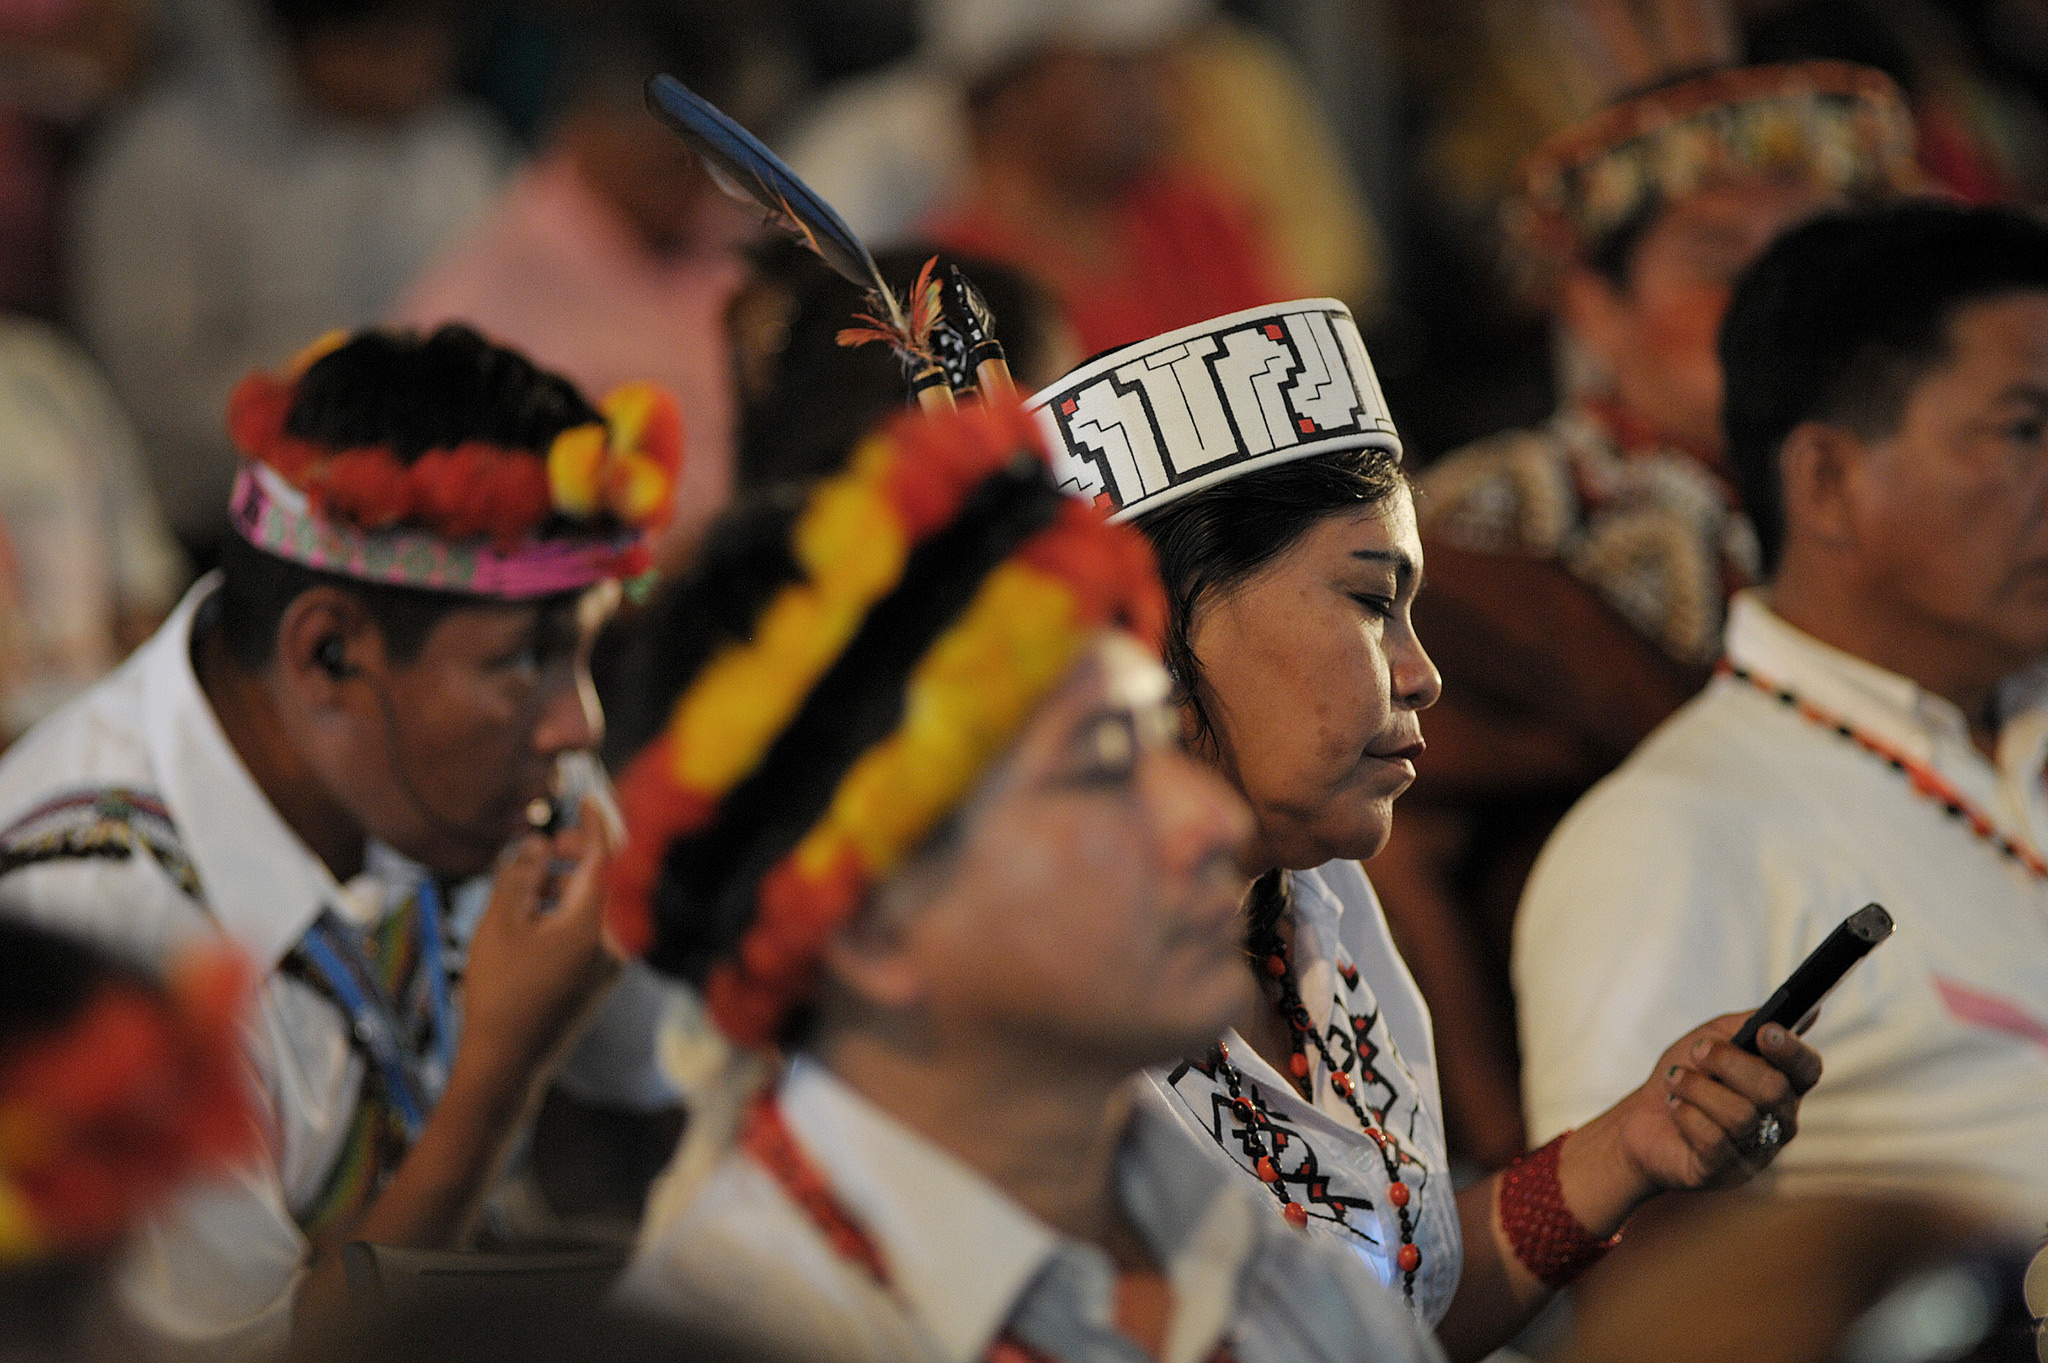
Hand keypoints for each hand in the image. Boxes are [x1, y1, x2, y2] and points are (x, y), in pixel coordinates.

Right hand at [453, 799, 619, 1088]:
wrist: (507, 1066)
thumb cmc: (500, 992)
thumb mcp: (500, 922)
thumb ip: (521, 872)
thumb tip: (539, 844)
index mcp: (596, 922)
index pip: (606, 856)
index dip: (595, 822)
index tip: (586, 797)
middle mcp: (615, 942)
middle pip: (605, 880)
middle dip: (576, 855)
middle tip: (545, 845)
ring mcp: (610, 965)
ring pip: (594, 907)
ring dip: (565, 886)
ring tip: (526, 883)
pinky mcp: (598, 983)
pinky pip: (591, 932)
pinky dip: (566, 914)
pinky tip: (532, 916)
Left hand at [1599, 1014, 1821, 1197]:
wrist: (1641, 1119)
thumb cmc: (1684, 1076)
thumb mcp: (1711, 1039)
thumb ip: (1750, 1024)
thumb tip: (1809, 1012)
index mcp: (1783, 1084)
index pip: (1807, 1069)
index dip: (1791, 1051)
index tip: (1765, 1031)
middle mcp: (1779, 1120)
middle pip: (1773, 1090)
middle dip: (1727, 1063)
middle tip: (1697, 1051)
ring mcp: (1757, 1151)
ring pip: (1740, 1115)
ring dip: (1697, 1088)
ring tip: (1675, 1081)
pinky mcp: (1728, 1172)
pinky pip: (1713, 1140)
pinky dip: (1686, 1115)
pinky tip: (1675, 1107)